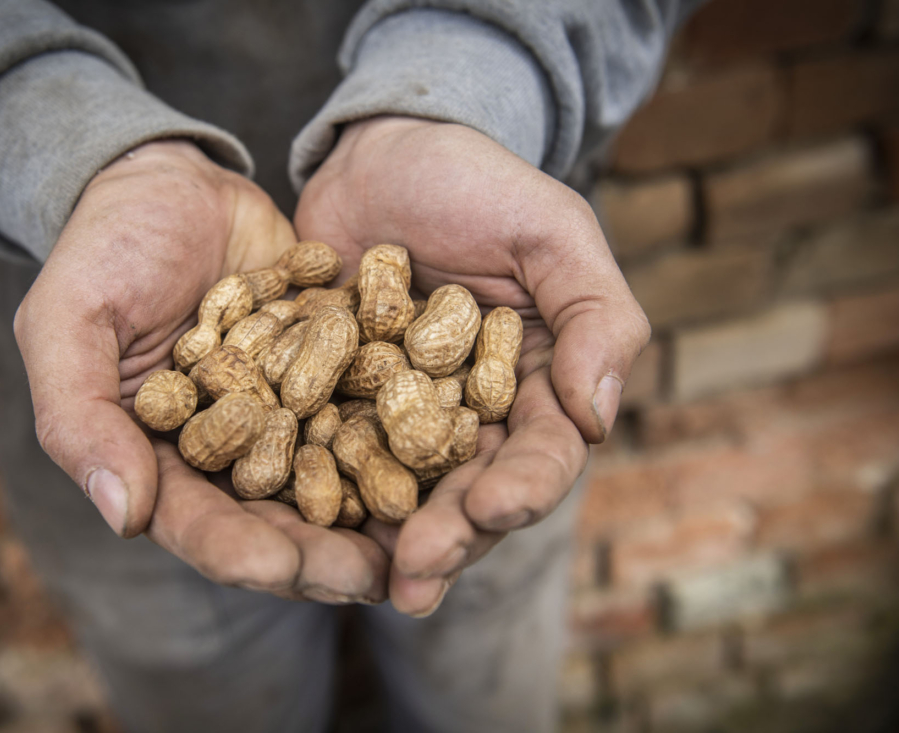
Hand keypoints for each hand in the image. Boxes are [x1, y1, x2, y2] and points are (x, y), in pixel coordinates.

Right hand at [15, 140, 387, 603]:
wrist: (172, 182)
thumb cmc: (105, 248)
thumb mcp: (71, 322)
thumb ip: (81, 418)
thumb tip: (124, 516)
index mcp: (161, 457)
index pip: (198, 522)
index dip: (237, 550)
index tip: (281, 568)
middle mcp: (231, 449)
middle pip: (277, 518)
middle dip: (322, 553)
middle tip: (373, 577)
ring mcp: (287, 413)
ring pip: (334, 476)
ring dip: (374, 510)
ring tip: (421, 534)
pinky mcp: (333, 371)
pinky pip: (369, 408)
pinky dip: (401, 432)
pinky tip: (446, 450)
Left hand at [295, 117, 649, 614]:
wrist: (382, 155)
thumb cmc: (479, 185)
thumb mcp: (552, 232)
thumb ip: (594, 316)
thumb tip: (598, 419)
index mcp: (535, 385)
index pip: (541, 452)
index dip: (523, 487)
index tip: (494, 509)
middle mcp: (471, 415)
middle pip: (468, 491)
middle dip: (449, 537)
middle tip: (417, 578)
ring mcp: (400, 416)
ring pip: (401, 491)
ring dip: (387, 541)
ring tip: (368, 583)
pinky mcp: (337, 404)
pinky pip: (328, 453)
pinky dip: (319, 490)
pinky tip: (300, 527)